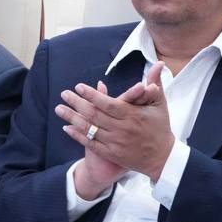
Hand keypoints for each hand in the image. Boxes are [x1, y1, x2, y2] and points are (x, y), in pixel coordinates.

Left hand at [56, 64, 175, 186]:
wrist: (162, 158)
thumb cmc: (160, 128)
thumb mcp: (160, 104)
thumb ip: (155, 84)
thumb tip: (158, 64)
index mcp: (132, 115)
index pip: (107, 104)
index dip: (92, 95)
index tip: (79, 87)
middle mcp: (122, 129)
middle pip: (94, 115)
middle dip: (77, 103)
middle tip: (64, 94)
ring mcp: (115, 143)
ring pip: (90, 129)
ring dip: (72, 118)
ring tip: (59, 109)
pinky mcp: (111, 154)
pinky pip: (91, 144)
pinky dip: (77, 136)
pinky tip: (66, 127)